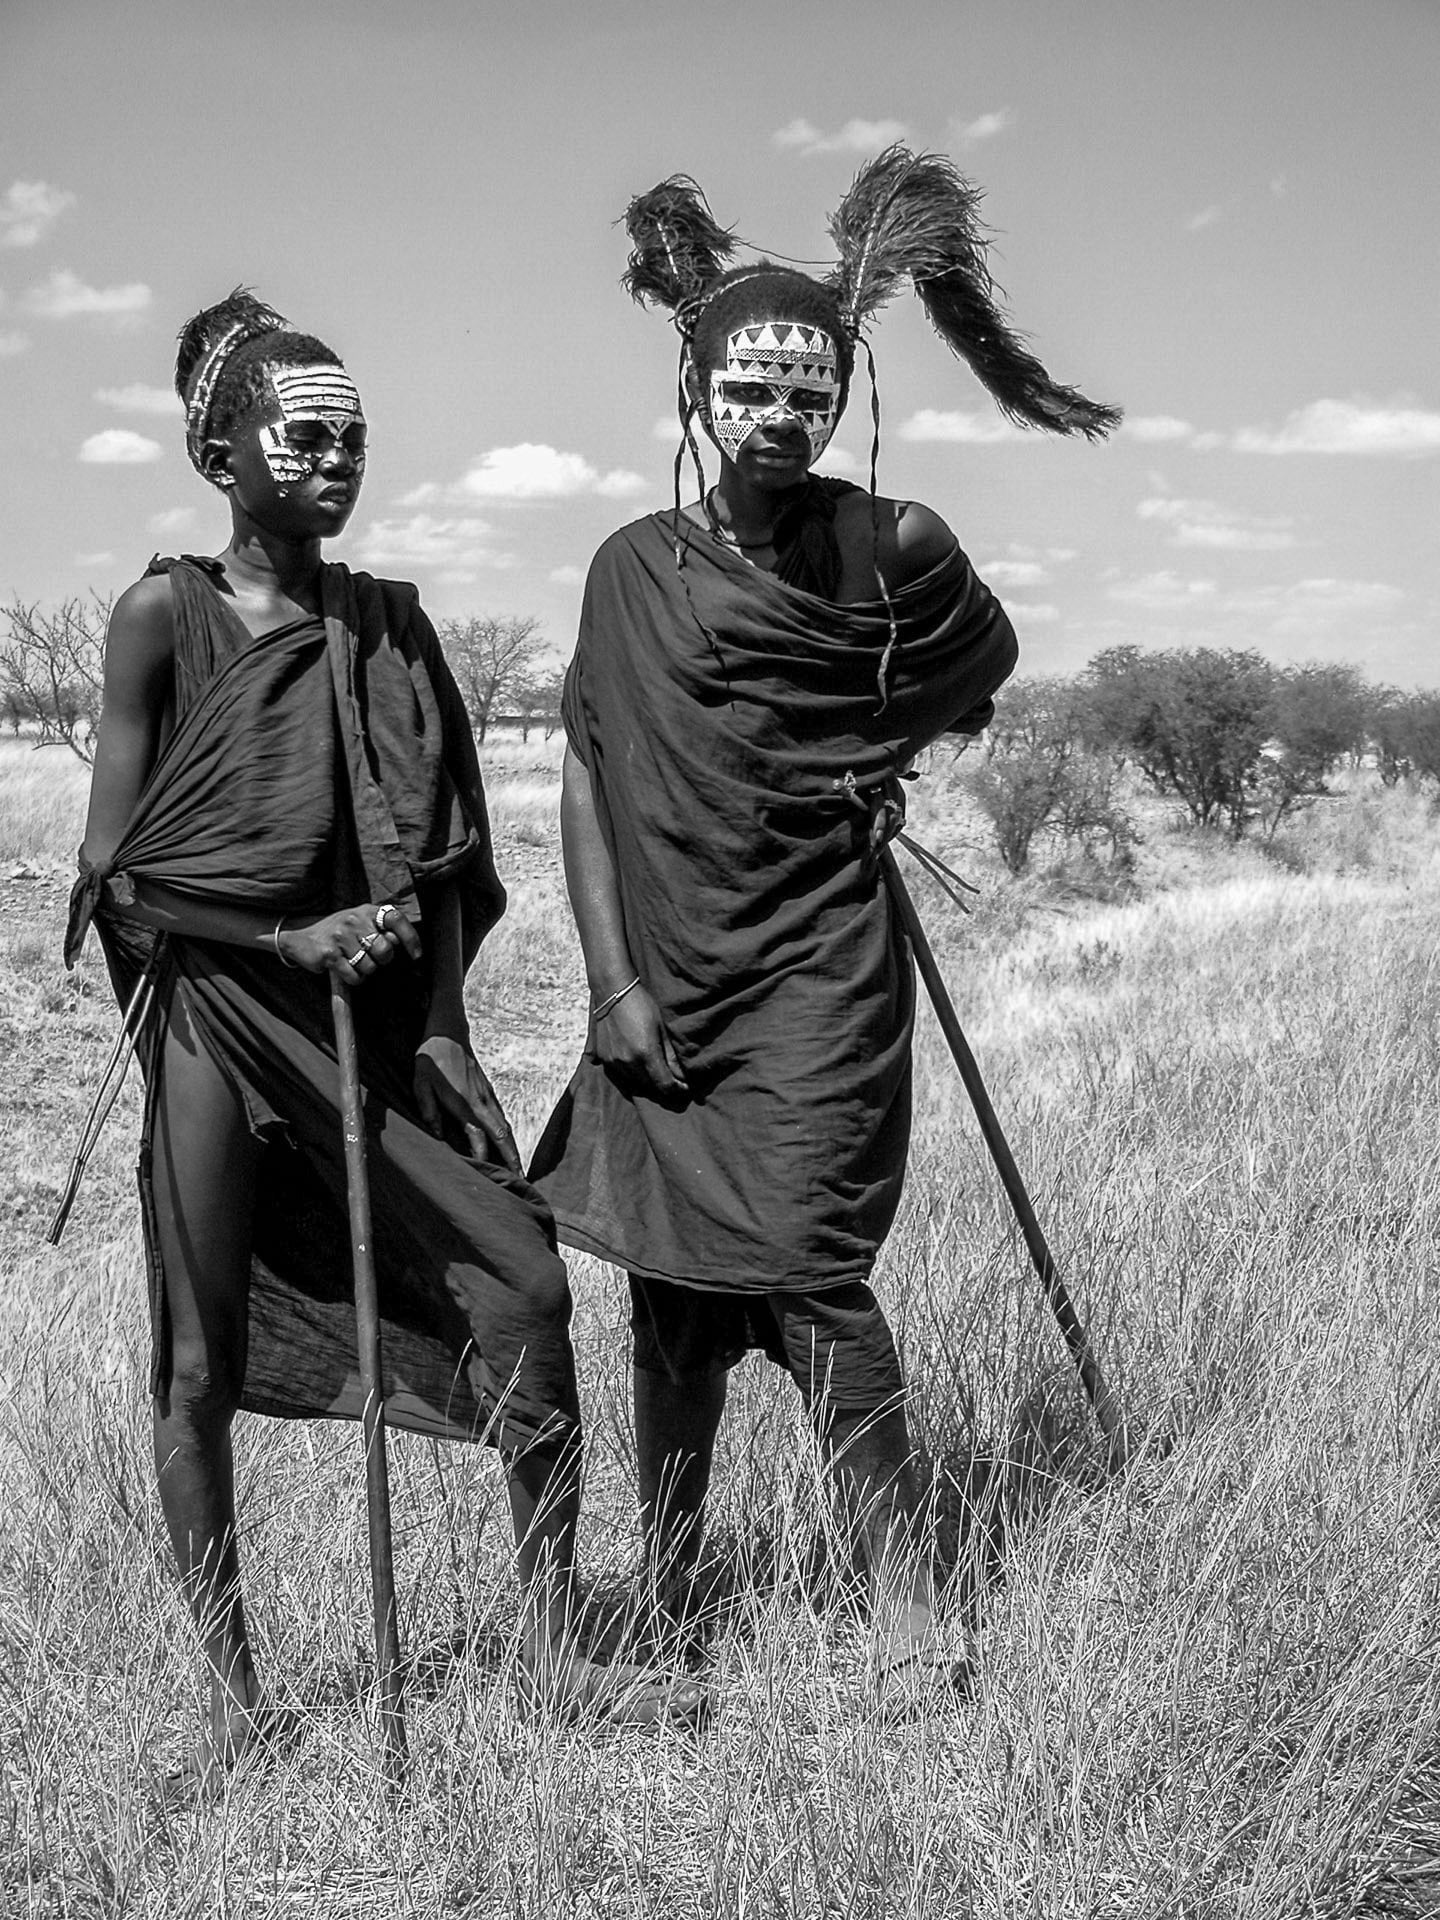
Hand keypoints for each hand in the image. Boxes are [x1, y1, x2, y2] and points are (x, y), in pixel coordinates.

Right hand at [276, 902, 420, 983]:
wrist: (301, 936)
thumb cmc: (340, 932)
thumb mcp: (361, 923)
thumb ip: (382, 930)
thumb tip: (402, 944)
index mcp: (366, 911)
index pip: (396, 919)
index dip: (410, 938)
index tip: (417, 955)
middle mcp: (354, 920)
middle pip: (385, 951)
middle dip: (382, 961)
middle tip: (370, 957)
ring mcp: (341, 936)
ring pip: (370, 967)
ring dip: (365, 971)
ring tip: (353, 961)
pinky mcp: (329, 954)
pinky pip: (354, 976)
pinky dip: (354, 978)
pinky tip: (344, 969)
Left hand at [414, 1033, 521, 1172]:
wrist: (447, 1033)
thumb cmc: (431, 1060)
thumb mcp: (421, 1084)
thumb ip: (428, 1109)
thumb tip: (438, 1135)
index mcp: (464, 1103)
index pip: (479, 1136)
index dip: (482, 1156)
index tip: (485, 1174)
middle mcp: (480, 1101)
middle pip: (502, 1134)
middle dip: (512, 1157)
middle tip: (521, 1177)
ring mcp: (487, 1095)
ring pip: (505, 1125)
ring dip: (513, 1147)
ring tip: (519, 1167)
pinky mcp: (488, 1090)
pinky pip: (502, 1116)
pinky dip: (508, 1133)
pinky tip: (508, 1143)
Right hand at [587, 983, 687, 1100]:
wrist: (613, 991)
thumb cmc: (642, 1006)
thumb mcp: (662, 1029)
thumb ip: (671, 1056)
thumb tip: (682, 1076)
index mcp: (645, 1054)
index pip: (664, 1085)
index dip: (677, 1089)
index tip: (685, 1087)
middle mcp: (628, 1062)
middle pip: (650, 1087)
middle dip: (663, 1086)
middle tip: (674, 1080)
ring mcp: (613, 1061)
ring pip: (634, 1083)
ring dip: (647, 1082)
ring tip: (657, 1073)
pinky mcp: (604, 1058)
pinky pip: (621, 1075)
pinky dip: (632, 1074)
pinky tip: (639, 1065)